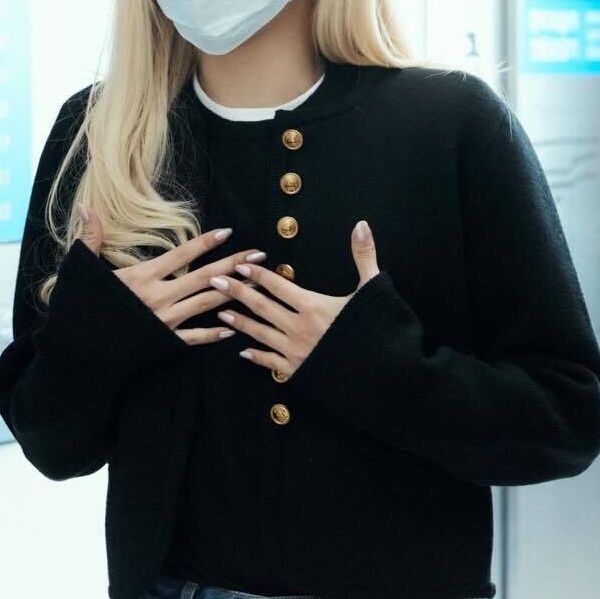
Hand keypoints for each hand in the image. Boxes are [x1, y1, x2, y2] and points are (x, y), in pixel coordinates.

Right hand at [80, 205, 264, 345]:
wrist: (76, 352)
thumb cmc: (77, 308)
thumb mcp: (82, 269)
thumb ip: (91, 237)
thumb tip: (86, 206)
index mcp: (143, 277)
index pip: (181, 254)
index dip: (205, 243)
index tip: (228, 232)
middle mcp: (159, 297)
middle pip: (205, 278)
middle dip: (234, 265)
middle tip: (260, 257)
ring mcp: (164, 321)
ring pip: (206, 305)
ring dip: (234, 294)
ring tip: (256, 286)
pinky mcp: (163, 343)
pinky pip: (194, 338)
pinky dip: (213, 334)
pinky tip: (232, 329)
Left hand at [211, 219, 379, 376]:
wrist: (386, 375)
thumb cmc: (379, 330)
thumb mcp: (373, 289)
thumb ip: (363, 255)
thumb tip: (360, 225)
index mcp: (313, 306)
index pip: (278, 286)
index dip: (257, 274)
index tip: (238, 264)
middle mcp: (299, 329)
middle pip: (261, 307)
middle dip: (237, 293)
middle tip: (214, 280)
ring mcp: (297, 352)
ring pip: (260, 334)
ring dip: (239, 324)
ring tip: (220, 314)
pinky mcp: (300, 372)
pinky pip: (271, 363)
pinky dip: (256, 357)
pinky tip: (243, 353)